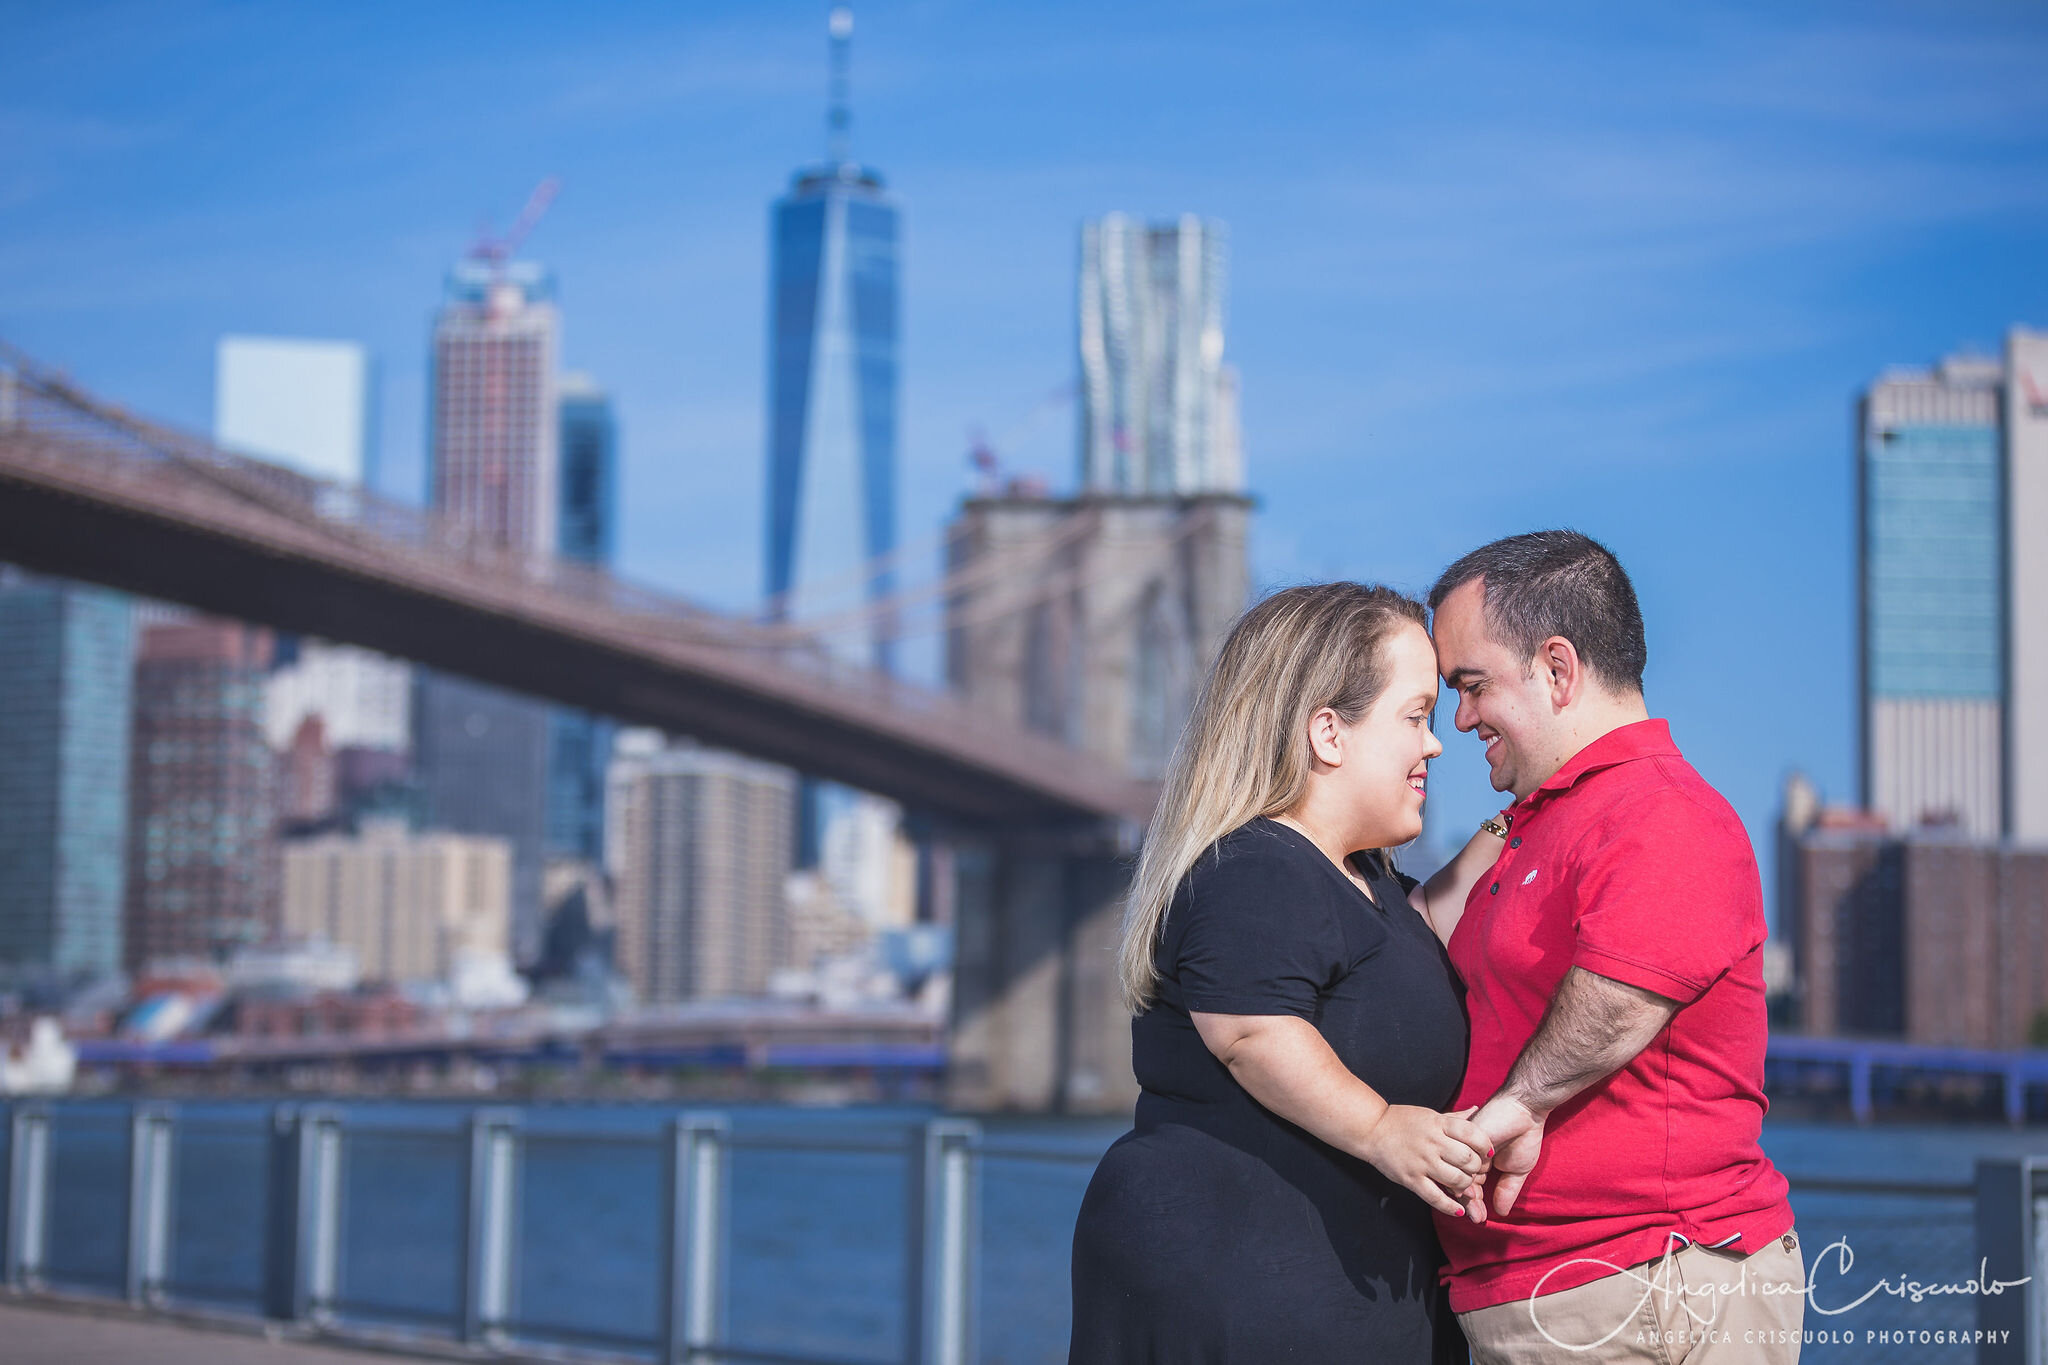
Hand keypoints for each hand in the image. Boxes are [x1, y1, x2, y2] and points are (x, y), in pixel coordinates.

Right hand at [1358, 1104, 1493, 1218]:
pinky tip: (1459, 1210)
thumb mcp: (1430, 1115)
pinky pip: (1436, 1198)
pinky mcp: (1411, 1179)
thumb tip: (1477, 1111)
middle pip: (1468, 1160)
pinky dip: (1450, 1207)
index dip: (1485, 1145)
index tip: (1486, 1152)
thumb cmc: (1402, 1121)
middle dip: (1477, 1168)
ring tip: (1463, 1185)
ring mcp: (1421, 1162)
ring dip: (1466, 1186)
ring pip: (1457, 1180)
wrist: (1371, 1129)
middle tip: (1474, 1171)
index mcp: (1438, 1124)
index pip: (1472, 1134)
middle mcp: (1432, 1142)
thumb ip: (1454, 1118)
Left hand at [1472, 1092, 1544, 1215]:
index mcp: (1480, 1164)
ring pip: (1460, 1175)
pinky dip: (1468, 1178)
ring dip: (1468, 1196)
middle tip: (1476, 1218)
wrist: (1525, 1111)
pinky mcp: (1465, 1139)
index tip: (1479, 1220)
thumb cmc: (1524, 1138)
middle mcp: (1469, 1157)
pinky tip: (1473, 1190)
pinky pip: (1462, 1162)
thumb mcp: (1518, 1170)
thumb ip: (1508, 1190)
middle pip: (1462, 1184)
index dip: (1475, 1205)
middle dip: (1469, 1205)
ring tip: (1476, 1209)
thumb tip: (1501, 1213)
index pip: (1472, 1188)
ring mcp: (1466, 1148)